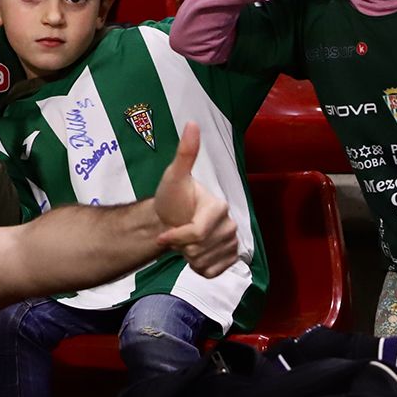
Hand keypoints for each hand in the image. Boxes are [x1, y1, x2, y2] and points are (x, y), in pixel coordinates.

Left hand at [153, 123, 239, 276]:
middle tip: (177, 232)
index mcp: (220, 207)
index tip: (164, 234)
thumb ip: (185, 153)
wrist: (171, 220)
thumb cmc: (171, 198)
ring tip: (185, 241)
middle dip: (181, 245)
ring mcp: (233, 244)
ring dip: (188, 257)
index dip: (176, 236)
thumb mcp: (173, 176)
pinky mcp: (230, 259)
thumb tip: (191, 123)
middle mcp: (231, 225)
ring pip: (204, 263)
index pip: (196, 233)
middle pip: (199, 249)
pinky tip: (195, 252)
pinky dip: (198, 267)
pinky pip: (211, 273)